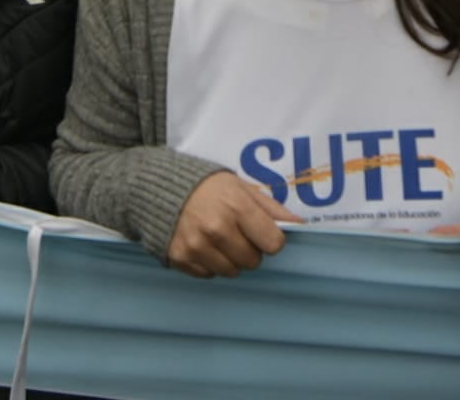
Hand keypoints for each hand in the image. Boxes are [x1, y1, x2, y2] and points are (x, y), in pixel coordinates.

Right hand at [166, 172, 303, 278]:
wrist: (160, 186)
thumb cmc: (208, 186)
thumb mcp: (241, 187)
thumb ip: (270, 208)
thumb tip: (299, 224)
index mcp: (237, 207)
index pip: (273, 244)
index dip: (270, 239)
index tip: (261, 232)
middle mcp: (217, 229)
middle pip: (253, 261)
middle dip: (250, 250)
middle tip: (237, 233)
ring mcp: (197, 246)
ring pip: (232, 271)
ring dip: (230, 259)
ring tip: (219, 239)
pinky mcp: (180, 258)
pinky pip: (209, 274)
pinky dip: (210, 264)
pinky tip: (203, 245)